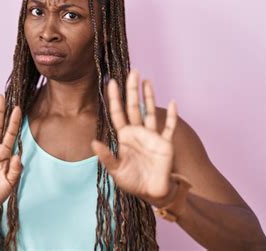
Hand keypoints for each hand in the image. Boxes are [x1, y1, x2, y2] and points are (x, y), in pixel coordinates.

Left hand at [90, 70, 178, 205]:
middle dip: (132, 90)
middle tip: (132, 71)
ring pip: (150, 112)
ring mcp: (152, 136)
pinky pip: (169, 127)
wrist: (152, 192)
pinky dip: (172, 116)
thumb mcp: (115, 170)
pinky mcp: (165, 143)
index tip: (112, 82)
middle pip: (133, 106)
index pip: (117, 113)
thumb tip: (93, 142)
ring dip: (149, 97)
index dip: (115, 98)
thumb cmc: (132, 181)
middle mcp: (137, 132)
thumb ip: (106, 156)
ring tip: (147, 80)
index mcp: (124, 136)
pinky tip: (172, 102)